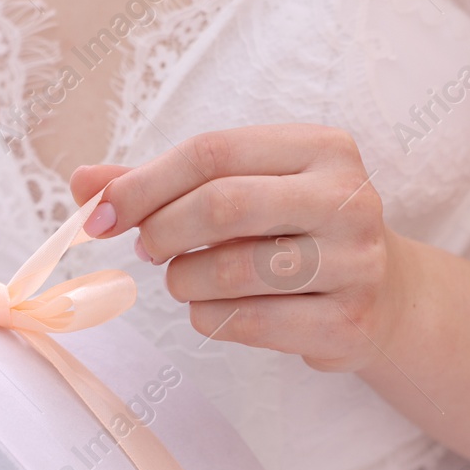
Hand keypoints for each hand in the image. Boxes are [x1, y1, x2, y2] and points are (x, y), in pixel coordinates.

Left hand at [70, 123, 409, 372]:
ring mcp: (356, 263)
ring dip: (185, 282)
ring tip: (186, 281)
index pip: (212, 152)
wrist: (385, 297)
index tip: (99, 216)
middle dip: (163, 231)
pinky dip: (210, 318)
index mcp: (322, 148)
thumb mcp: (243, 190)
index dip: (144, 184)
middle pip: (223, 205)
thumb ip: (163, 184)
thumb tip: (83, 185)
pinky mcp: (348, 322)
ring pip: (232, 271)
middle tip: (147, 250)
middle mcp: (348, 198)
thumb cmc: (294, 232)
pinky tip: (215, 309)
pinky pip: (247, 322)